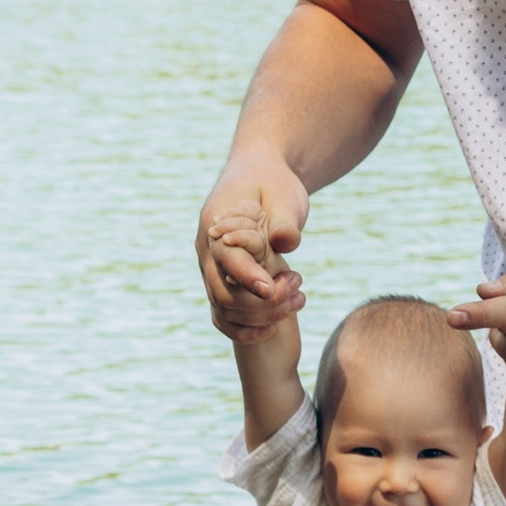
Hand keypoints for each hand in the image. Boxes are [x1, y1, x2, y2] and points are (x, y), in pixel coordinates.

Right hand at [196, 155, 309, 337]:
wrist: (259, 176)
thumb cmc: (273, 185)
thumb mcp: (284, 196)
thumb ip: (284, 221)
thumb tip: (284, 242)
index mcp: (216, 225)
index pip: (226, 259)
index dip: (248, 278)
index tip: (273, 288)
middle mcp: (206, 251)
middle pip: (224, 295)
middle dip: (263, 303)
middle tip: (299, 289)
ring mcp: (211, 268)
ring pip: (224, 310)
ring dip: (262, 316)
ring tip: (299, 299)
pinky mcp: (221, 281)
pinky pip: (223, 316)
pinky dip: (244, 329)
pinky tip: (274, 328)